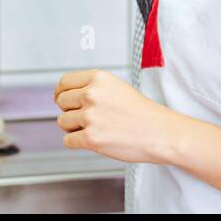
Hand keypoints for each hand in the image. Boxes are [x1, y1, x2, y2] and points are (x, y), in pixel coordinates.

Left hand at [54, 69, 178, 164]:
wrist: (160, 133)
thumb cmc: (142, 113)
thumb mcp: (116, 87)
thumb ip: (92, 88)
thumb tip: (66, 96)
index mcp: (98, 78)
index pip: (65, 82)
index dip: (60, 92)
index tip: (60, 98)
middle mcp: (92, 94)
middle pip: (61, 102)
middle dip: (69, 110)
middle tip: (84, 117)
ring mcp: (90, 117)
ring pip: (63, 121)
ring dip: (73, 127)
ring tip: (93, 128)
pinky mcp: (91, 138)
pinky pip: (68, 140)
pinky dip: (76, 142)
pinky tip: (91, 140)